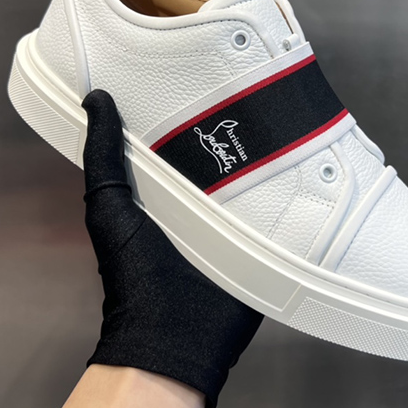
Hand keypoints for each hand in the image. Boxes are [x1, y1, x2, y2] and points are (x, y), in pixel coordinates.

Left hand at [81, 89, 262, 407]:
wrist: (173, 339)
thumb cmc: (134, 273)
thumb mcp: (110, 207)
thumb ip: (102, 156)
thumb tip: (95, 96)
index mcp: (165, 191)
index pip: (181, 140)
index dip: (190, 109)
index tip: (206, 68)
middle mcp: (201, 203)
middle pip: (222, 156)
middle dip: (238, 128)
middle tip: (261, 85)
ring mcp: (235, 224)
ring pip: (254, 179)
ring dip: (270, 157)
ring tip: (293, 114)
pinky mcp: (264, 243)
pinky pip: (280, 211)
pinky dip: (292, 191)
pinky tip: (312, 161)